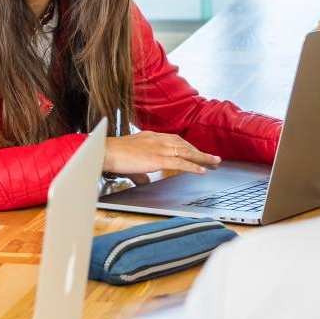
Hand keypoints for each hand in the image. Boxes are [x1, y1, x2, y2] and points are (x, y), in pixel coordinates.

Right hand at [103, 132, 220, 175]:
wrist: (105, 151)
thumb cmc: (114, 156)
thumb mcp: (131, 163)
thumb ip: (140, 173)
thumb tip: (145, 181)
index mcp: (151, 137)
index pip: (175, 140)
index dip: (188, 146)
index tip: (198, 151)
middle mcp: (158, 139)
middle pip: (184, 144)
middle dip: (199, 151)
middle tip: (213, 158)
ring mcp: (159, 148)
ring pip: (186, 152)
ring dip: (202, 157)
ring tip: (214, 163)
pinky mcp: (158, 158)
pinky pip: (180, 162)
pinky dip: (193, 166)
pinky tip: (202, 170)